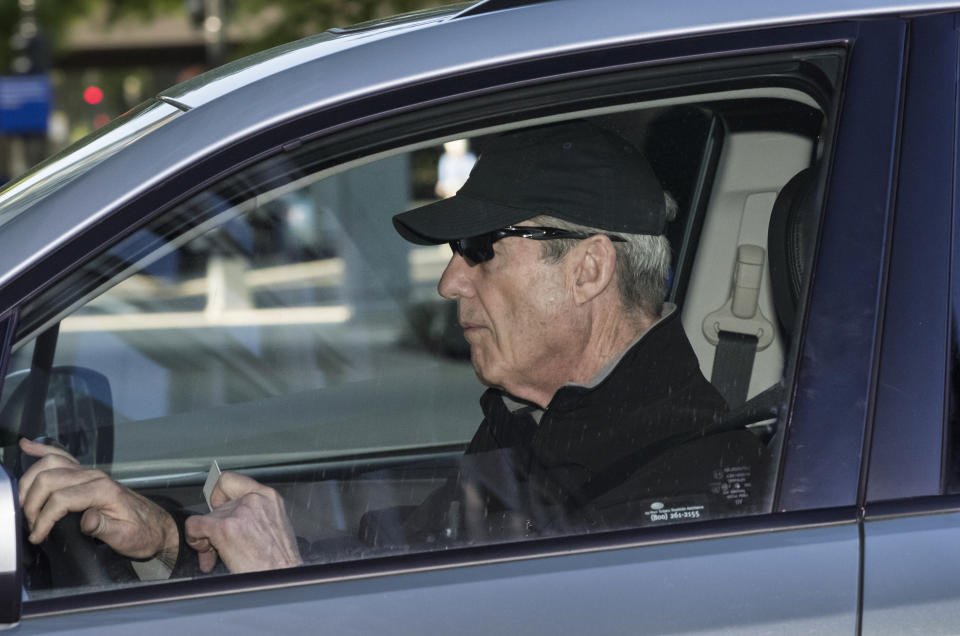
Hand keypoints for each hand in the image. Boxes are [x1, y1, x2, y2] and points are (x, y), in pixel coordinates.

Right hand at [18, 438, 179, 566]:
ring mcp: (90, 472)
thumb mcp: (125, 537)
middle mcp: (95, 476)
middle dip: (31, 502)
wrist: (156, 526)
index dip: (43, 519)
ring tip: (22, 503)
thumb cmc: (141, 532)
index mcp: (104, 491)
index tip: (37, 535)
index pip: (61, 499)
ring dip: (30, 481)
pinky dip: (42, 450)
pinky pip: (62, 456)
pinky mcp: (86, 474)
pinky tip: (27, 446)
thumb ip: (104, 528)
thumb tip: (86, 519)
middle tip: (30, 525)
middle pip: (50, 479)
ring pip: (51, 464)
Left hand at [184, 472, 300, 572]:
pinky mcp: (225, 528)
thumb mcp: (275, 526)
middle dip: (214, 525)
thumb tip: (231, 516)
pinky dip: (193, 538)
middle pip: (217, 505)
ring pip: (206, 517)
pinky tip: (204, 551)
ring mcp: (239, 512)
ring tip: (215, 554)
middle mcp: (254, 499)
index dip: (219, 496)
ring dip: (206, 537)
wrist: (281, 579)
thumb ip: (255, 514)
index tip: (220, 509)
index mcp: (268, 497)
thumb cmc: (280, 562)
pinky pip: (194, 526)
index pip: (230, 480)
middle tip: (217, 544)